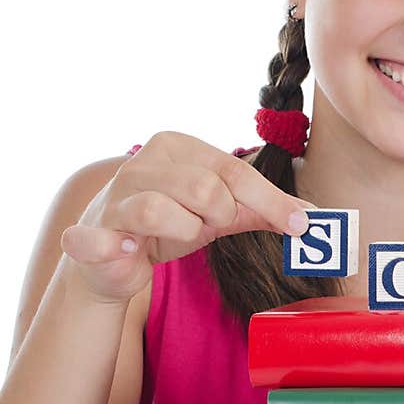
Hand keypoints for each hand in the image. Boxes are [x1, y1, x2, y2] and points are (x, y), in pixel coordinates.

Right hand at [60, 130, 313, 305]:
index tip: (302, 225)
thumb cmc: (170, 224)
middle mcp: (144, 161)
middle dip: (218, 217)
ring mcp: (116, 194)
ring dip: (183, 232)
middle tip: (208, 225)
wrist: (114, 257)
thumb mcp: (218, 213)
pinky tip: (127, 250)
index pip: (235, 170)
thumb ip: (259, 209)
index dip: (271, 201)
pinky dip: (114, 246)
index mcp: (177, 146)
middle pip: (206, 189)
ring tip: (176, 234)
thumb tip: (308, 216)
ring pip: (164, 211)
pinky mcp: (95, 230)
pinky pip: (102, 237)